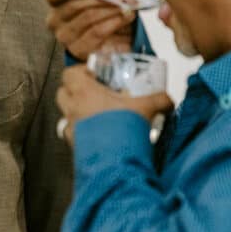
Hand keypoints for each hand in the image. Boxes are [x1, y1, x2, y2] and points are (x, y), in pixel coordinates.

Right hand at [44, 0, 136, 60]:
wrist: (111, 37)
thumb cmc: (100, 10)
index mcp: (55, 2)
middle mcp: (54, 20)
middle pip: (75, 5)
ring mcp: (64, 37)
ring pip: (88, 18)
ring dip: (111, 11)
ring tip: (128, 7)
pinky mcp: (77, 51)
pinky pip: (97, 33)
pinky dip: (114, 23)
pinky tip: (126, 18)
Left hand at [56, 65, 172, 142]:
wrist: (117, 160)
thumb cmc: (125, 127)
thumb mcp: (147, 107)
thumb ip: (159, 100)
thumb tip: (168, 100)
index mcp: (84, 93)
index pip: (69, 74)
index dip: (80, 72)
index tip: (94, 75)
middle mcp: (72, 109)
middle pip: (62, 93)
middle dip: (74, 91)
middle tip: (93, 93)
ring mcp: (70, 128)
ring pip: (65, 115)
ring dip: (77, 113)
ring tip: (96, 116)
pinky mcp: (73, 146)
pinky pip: (72, 135)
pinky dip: (81, 133)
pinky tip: (97, 136)